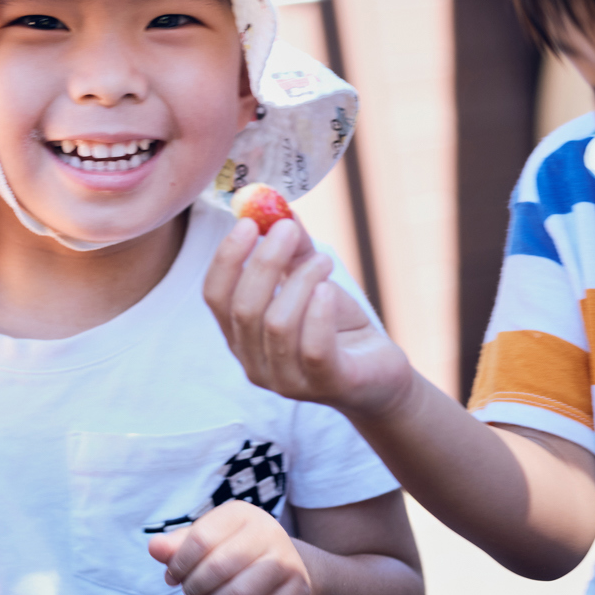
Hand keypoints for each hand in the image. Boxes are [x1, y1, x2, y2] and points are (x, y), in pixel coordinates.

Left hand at [147, 501, 312, 594]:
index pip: (199, 539)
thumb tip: (154, 548)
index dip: (178, 565)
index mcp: (241, 512)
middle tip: (192, 593)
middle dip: (195, 588)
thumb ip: (176, 545)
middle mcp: (269, 530)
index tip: (173, 577)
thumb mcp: (204, 542)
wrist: (283, 568)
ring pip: (239, 594)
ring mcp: (288, 560)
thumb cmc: (231, 552)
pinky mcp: (299, 590)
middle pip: (217, 567)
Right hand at [206, 217, 414, 420]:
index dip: (227, 258)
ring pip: (277, 325)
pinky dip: (318, 313)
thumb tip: (280, 208)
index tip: (249, 223)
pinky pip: (313, 348)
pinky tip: (328, 291)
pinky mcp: (326, 386)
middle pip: (243, 309)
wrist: (380, 371)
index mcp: (241, 337)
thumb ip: (294, 251)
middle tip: (288, 230)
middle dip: (264, 262)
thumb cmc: (337, 327)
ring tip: (324, 262)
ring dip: (300, 282)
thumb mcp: (312, 283)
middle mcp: (255, 363)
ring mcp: (288, 381)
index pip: (215, 297)